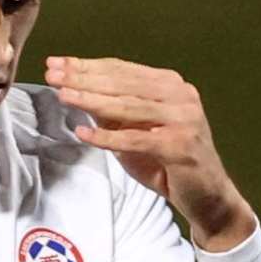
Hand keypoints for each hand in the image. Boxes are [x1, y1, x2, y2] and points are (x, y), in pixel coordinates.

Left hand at [44, 56, 255, 249]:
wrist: (208, 197)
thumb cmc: (169, 163)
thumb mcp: (137, 130)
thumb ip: (113, 112)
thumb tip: (77, 91)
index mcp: (171, 85)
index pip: (122, 70)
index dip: (87, 65)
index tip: (57, 63)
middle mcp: (180, 96)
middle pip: (122, 83)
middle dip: (83, 78)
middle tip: (52, 74)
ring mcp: (183, 119)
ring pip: (127, 107)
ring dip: (91, 100)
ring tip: (62, 95)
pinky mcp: (179, 146)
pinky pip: (135, 139)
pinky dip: (107, 138)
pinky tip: (83, 134)